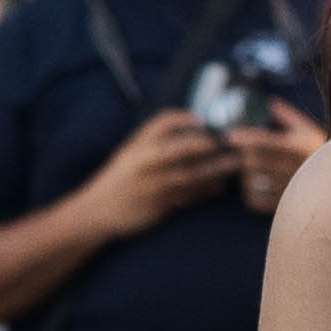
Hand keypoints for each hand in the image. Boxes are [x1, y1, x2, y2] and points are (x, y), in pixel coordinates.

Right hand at [69, 108, 236, 241]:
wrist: (97, 211)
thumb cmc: (118, 180)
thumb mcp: (130, 154)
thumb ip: (153, 142)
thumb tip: (190, 132)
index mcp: (137, 144)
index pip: (164, 121)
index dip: (187, 118)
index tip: (203, 121)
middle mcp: (146, 161)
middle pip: (184, 147)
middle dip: (209, 143)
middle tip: (230, 141)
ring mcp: (153, 184)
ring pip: (191, 173)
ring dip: (215, 168)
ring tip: (234, 163)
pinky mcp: (159, 204)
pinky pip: (189, 196)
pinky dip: (206, 191)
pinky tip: (220, 187)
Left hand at [225, 104, 324, 216]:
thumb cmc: (321, 151)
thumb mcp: (308, 130)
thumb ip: (288, 116)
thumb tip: (269, 102)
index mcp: (298, 147)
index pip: (264, 141)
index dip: (244, 137)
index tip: (230, 135)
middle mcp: (294, 168)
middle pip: (256, 161)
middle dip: (241, 155)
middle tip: (230, 150)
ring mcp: (289, 188)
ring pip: (255, 181)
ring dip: (245, 173)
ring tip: (244, 167)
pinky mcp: (285, 204)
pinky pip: (258, 200)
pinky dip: (250, 193)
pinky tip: (253, 185)